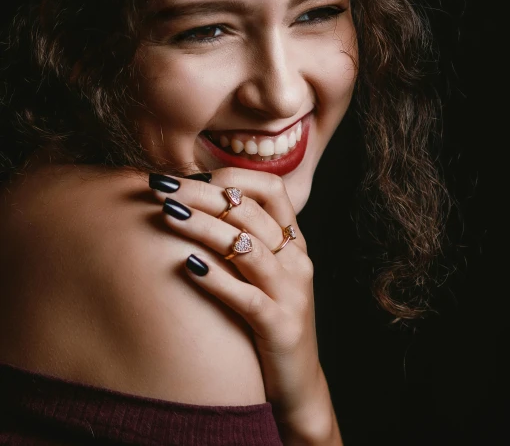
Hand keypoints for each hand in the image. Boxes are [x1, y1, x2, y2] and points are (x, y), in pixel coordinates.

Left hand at [150, 167, 341, 444]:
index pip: (271, 189)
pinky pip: (246, 297)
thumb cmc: (269, 319)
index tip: (188, 174)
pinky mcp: (280, 327)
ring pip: (247, 247)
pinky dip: (216, 278)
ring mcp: (291, 294)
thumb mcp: (266, 274)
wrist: (299, 384)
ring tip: (167, 214)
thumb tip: (195, 201)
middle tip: (162, 186)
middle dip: (202, 195)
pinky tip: (187, 265)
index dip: (230, 176)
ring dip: (204, 227)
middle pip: (249, 212)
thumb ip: (244, 238)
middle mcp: (297, 261)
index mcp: (294, 242)